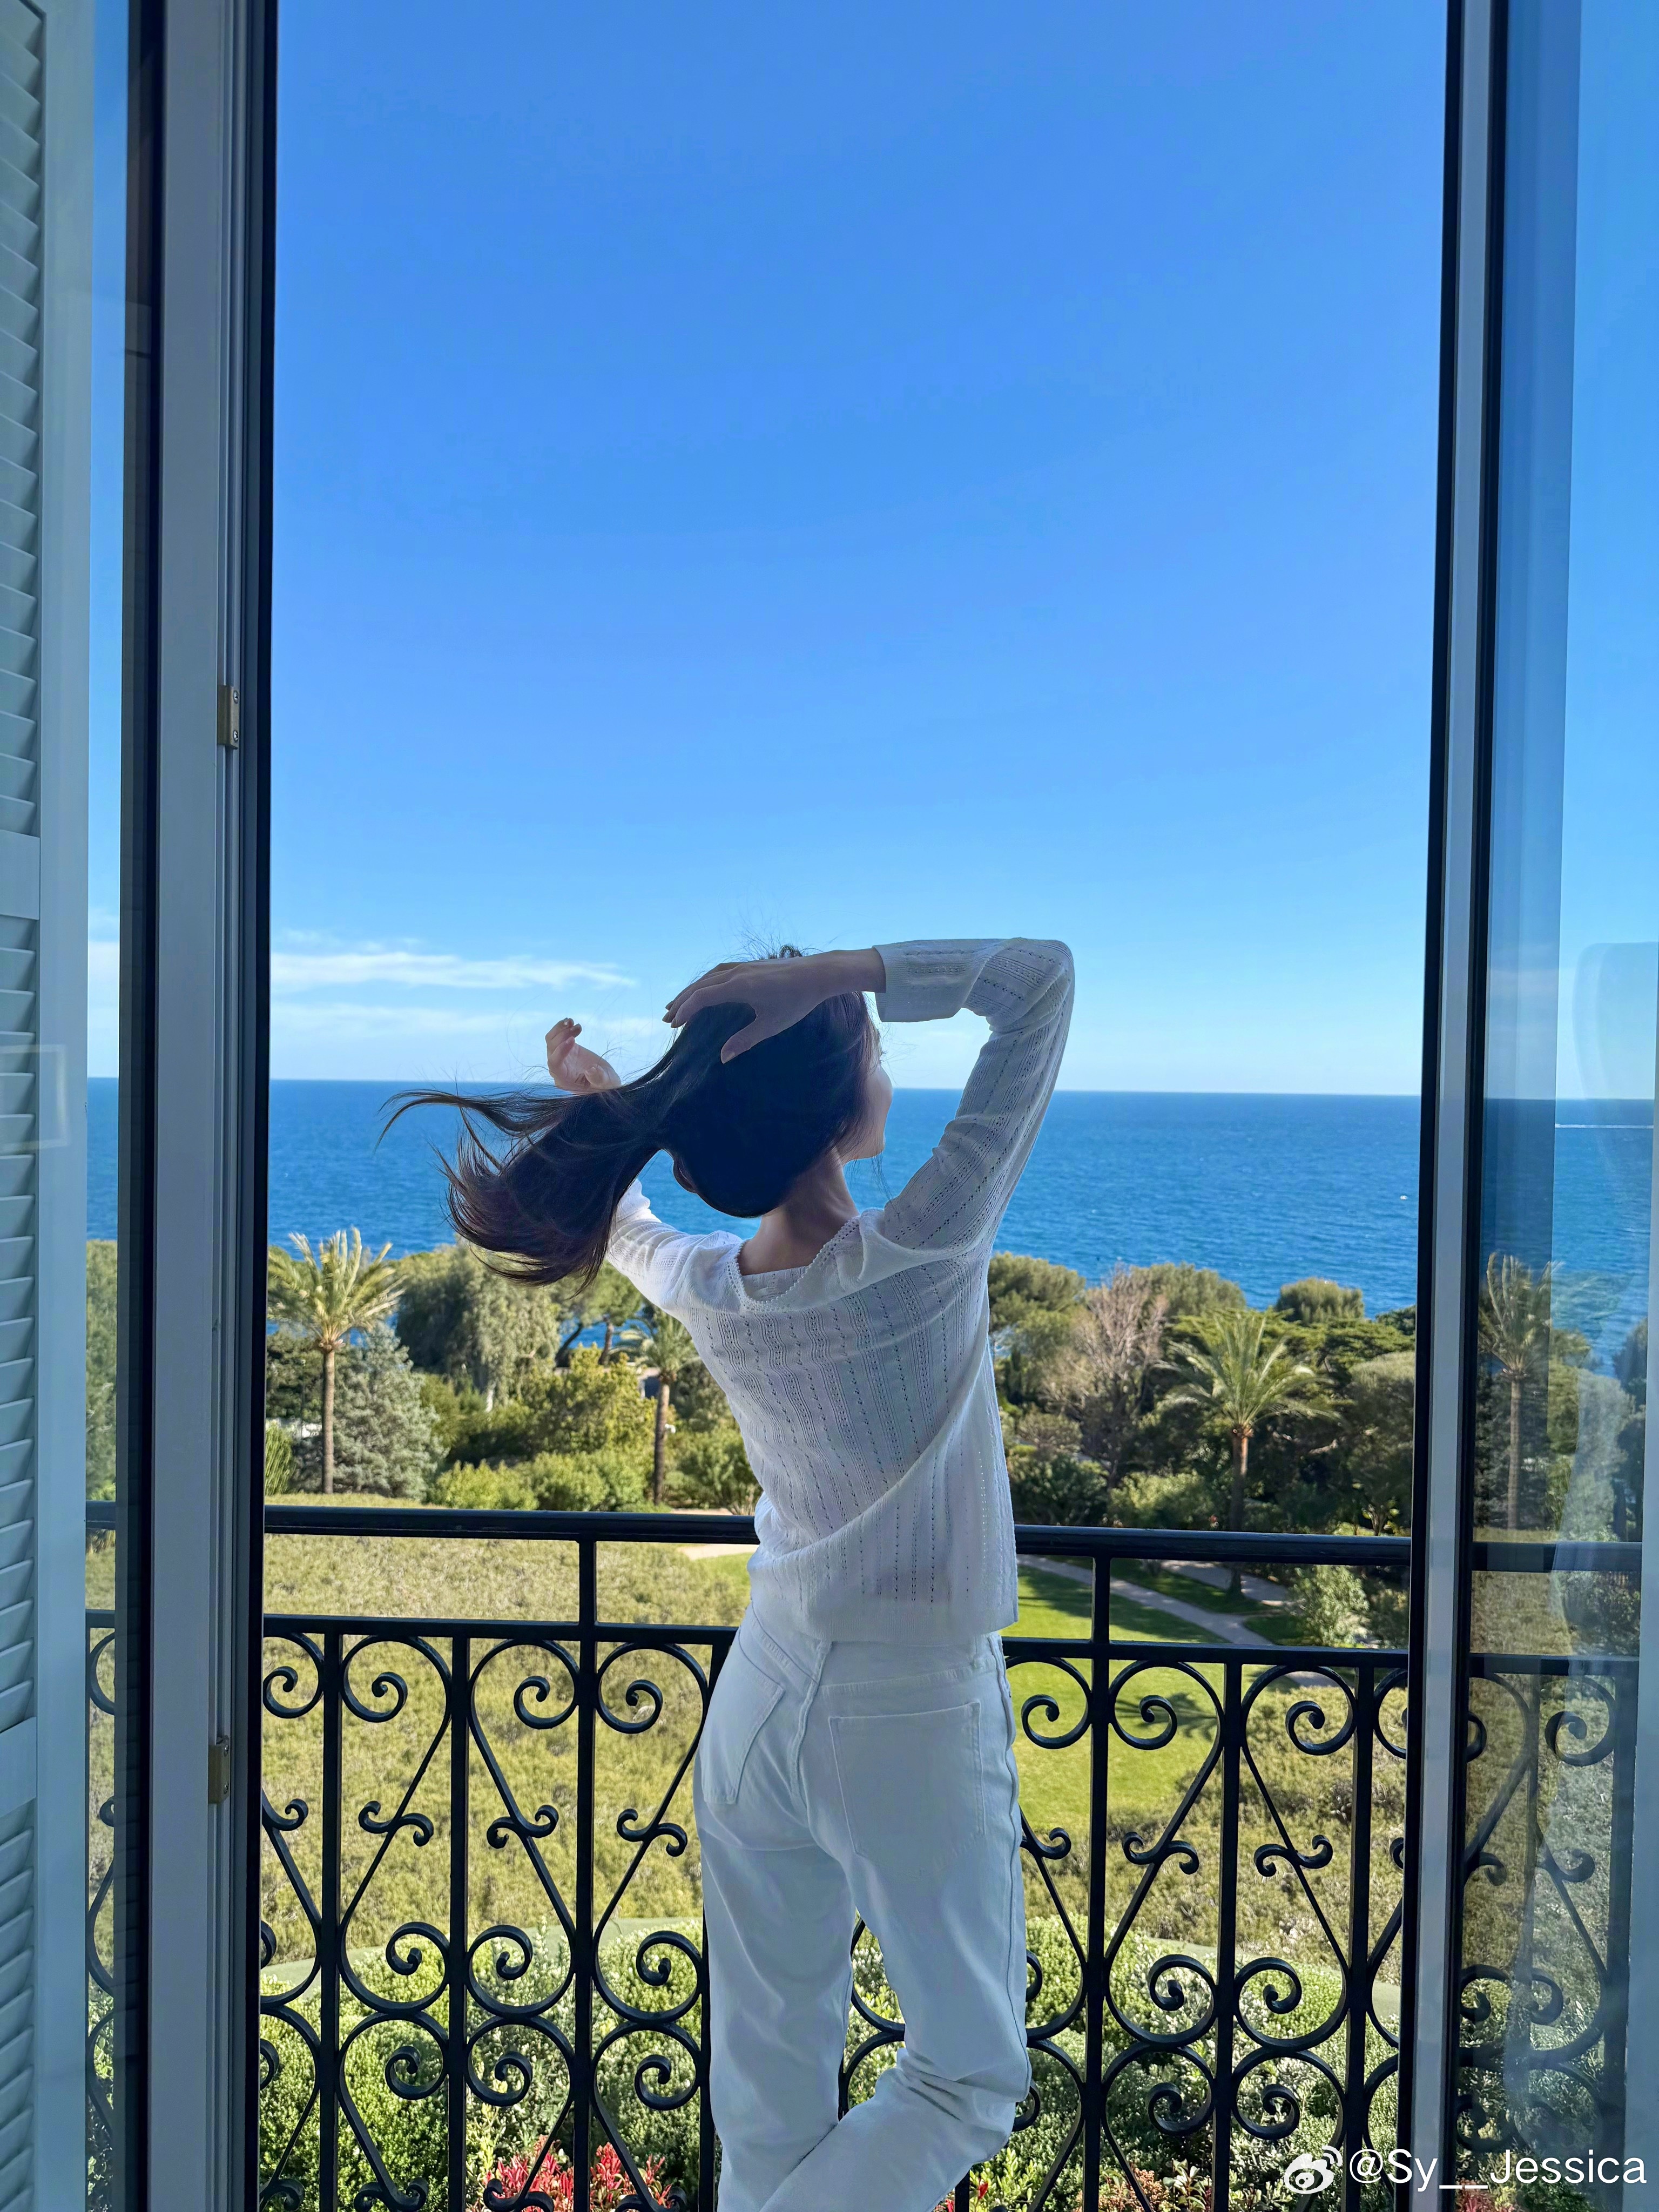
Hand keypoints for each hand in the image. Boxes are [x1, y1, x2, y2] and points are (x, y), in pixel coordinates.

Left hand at [546, 1018, 619, 1092]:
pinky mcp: (566, 1049)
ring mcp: (561, 1058)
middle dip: (562, 1036)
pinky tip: (572, 1023)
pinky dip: (562, 1029)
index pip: (555, 1064)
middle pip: (551, 1049)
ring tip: (572, 1022)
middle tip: (577, 1027)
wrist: (606, 1081)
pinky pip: (557, 1037)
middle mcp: (559, 1069)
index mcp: (564, 1080)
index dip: (560, 1051)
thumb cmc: (606, 1086)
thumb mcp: (606, 1084)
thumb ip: (598, 1079)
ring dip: (560, 1029)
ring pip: (551, 1041)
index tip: (573, 1039)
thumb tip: (590, 1071)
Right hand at [665, 949, 884, 1061]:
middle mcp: (737, 973)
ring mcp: (743, 966)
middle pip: (700, 986)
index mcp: (739, 987)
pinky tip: (704, 989)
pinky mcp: (750, 965)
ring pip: (708, 977)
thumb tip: (722, 1058)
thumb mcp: (771, 1025)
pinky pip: (719, 972)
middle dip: (682, 1002)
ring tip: (678, 1004)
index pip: (702, 997)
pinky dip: (705, 982)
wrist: (818, 973)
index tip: (674, 1026)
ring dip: (691, 991)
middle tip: (667, 1019)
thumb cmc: (797, 1001)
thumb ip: (745, 1040)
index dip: (686, 1011)